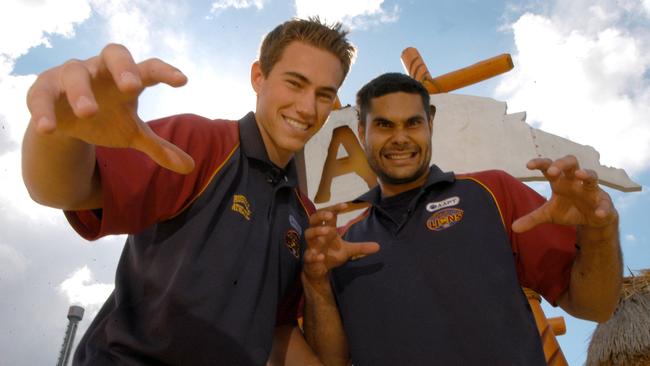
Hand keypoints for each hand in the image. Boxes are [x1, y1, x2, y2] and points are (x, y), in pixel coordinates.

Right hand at [26, 43, 194, 173]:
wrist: (66, 121)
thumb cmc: (106, 119)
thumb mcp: (132, 134)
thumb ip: (159, 148)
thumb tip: (189, 167)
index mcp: (127, 78)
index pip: (149, 69)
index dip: (165, 72)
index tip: (182, 81)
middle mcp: (101, 69)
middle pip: (114, 54)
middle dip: (123, 67)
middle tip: (132, 86)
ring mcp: (71, 75)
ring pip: (75, 73)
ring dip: (81, 92)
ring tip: (88, 113)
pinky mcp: (43, 88)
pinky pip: (41, 95)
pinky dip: (43, 110)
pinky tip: (49, 128)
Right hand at [303, 203, 379, 280]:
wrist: (319, 270)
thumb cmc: (331, 255)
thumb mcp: (348, 250)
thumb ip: (361, 247)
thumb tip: (378, 246)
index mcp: (327, 230)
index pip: (328, 214)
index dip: (335, 208)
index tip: (345, 205)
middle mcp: (318, 236)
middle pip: (313, 219)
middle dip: (320, 215)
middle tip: (330, 215)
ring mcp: (312, 246)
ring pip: (308, 234)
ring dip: (316, 231)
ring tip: (327, 231)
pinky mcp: (308, 259)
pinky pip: (308, 255)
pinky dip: (313, 255)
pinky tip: (321, 256)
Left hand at [512, 155, 617, 232]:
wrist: (592, 219)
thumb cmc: (568, 210)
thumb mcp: (549, 215)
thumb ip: (532, 218)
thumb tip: (513, 228)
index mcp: (560, 181)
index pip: (549, 167)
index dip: (540, 163)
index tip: (528, 165)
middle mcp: (575, 181)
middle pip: (571, 163)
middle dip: (562, 163)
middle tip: (553, 170)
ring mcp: (591, 190)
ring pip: (591, 176)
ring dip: (587, 174)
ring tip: (580, 175)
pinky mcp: (603, 201)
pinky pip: (604, 203)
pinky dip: (602, 208)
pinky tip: (598, 213)